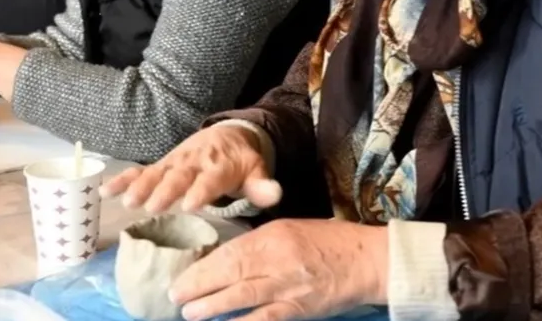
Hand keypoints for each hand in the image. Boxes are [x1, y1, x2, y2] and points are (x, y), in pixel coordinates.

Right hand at [100, 122, 281, 212]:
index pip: (210, 179)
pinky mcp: (161, 165)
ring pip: (156, 173)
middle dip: (165, 190)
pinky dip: (123, 179)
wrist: (228, 135)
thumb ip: (263, 186)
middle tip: (151, 205)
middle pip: (178, 176)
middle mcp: (193, 162)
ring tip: (126, 201)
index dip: (201, 191)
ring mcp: (174, 163)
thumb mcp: (257, 171)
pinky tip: (106, 190)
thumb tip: (276, 194)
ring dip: (140, 186)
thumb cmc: (241, 162)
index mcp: (219, 165)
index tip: (190, 205)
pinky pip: (140, 171)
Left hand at [173, 220, 387, 320]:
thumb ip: (257, 244)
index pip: (229, 252)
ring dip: (212, 307)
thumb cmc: (326, 242)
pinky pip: (266, 319)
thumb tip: (223, 261)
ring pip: (243, 297)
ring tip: (191, 313)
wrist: (365, 260)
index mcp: (273, 236)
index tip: (182, 277)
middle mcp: (277, 260)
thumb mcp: (288, 230)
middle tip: (176, 296)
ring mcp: (288, 286)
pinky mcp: (299, 309)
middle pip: (230, 273)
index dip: (203, 267)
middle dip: (199, 287)